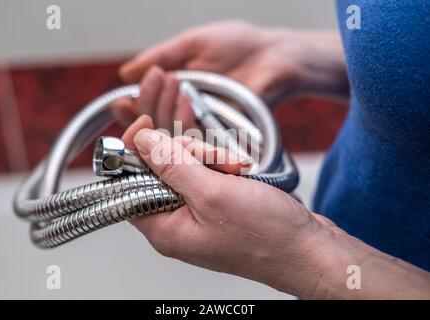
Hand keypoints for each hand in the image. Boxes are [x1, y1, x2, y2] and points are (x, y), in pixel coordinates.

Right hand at [114, 20, 348, 130]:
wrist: (273, 55)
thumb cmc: (238, 45)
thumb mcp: (193, 44)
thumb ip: (162, 56)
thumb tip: (126, 73)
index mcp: (174, 95)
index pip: (145, 111)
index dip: (131, 110)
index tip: (124, 99)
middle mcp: (185, 115)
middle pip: (153, 127)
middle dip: (147, 103)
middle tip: (155, 77)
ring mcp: (202, 127)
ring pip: (170, 135)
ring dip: (163, 108)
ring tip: (171, 78)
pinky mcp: (220, 135)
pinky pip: (195, 140)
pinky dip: (184, 122)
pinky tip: (183, 99)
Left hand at [122, 116, 429, 298]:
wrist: (308, 249)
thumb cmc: (266, 235)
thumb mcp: (212, 193)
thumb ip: (171, 165)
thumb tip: (141, 141)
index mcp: (165, 228)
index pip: (127, 182)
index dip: (134, 150)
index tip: (146, 123)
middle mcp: (177, 221)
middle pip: (160, 169)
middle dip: (186, 153)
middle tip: (213, 158)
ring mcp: (200, 212)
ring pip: (187, 166)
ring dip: (210, 157)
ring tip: (235, 168)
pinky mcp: (219, 203)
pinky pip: (208, 173)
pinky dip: (222, 165)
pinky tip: (241, 170)